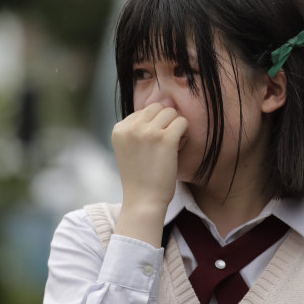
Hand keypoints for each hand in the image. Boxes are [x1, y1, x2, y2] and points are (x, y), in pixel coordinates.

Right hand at [111, 102, 187, 245]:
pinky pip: (182, 122)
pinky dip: (184, 134)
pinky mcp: (165, 139)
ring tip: (172, 147)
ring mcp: (147, 132)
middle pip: (158, 107)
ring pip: (171, 112)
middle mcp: (131, 128)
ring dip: (176, 127)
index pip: (144, 111)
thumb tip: (165, 102)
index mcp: (119, 129)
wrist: (144, 201)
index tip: (152, 146)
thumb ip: (139, 127)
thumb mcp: (130, 148)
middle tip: (166, 144)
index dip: (154, 126)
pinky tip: (179, 148)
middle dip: (166, 122)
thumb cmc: (140, 177)